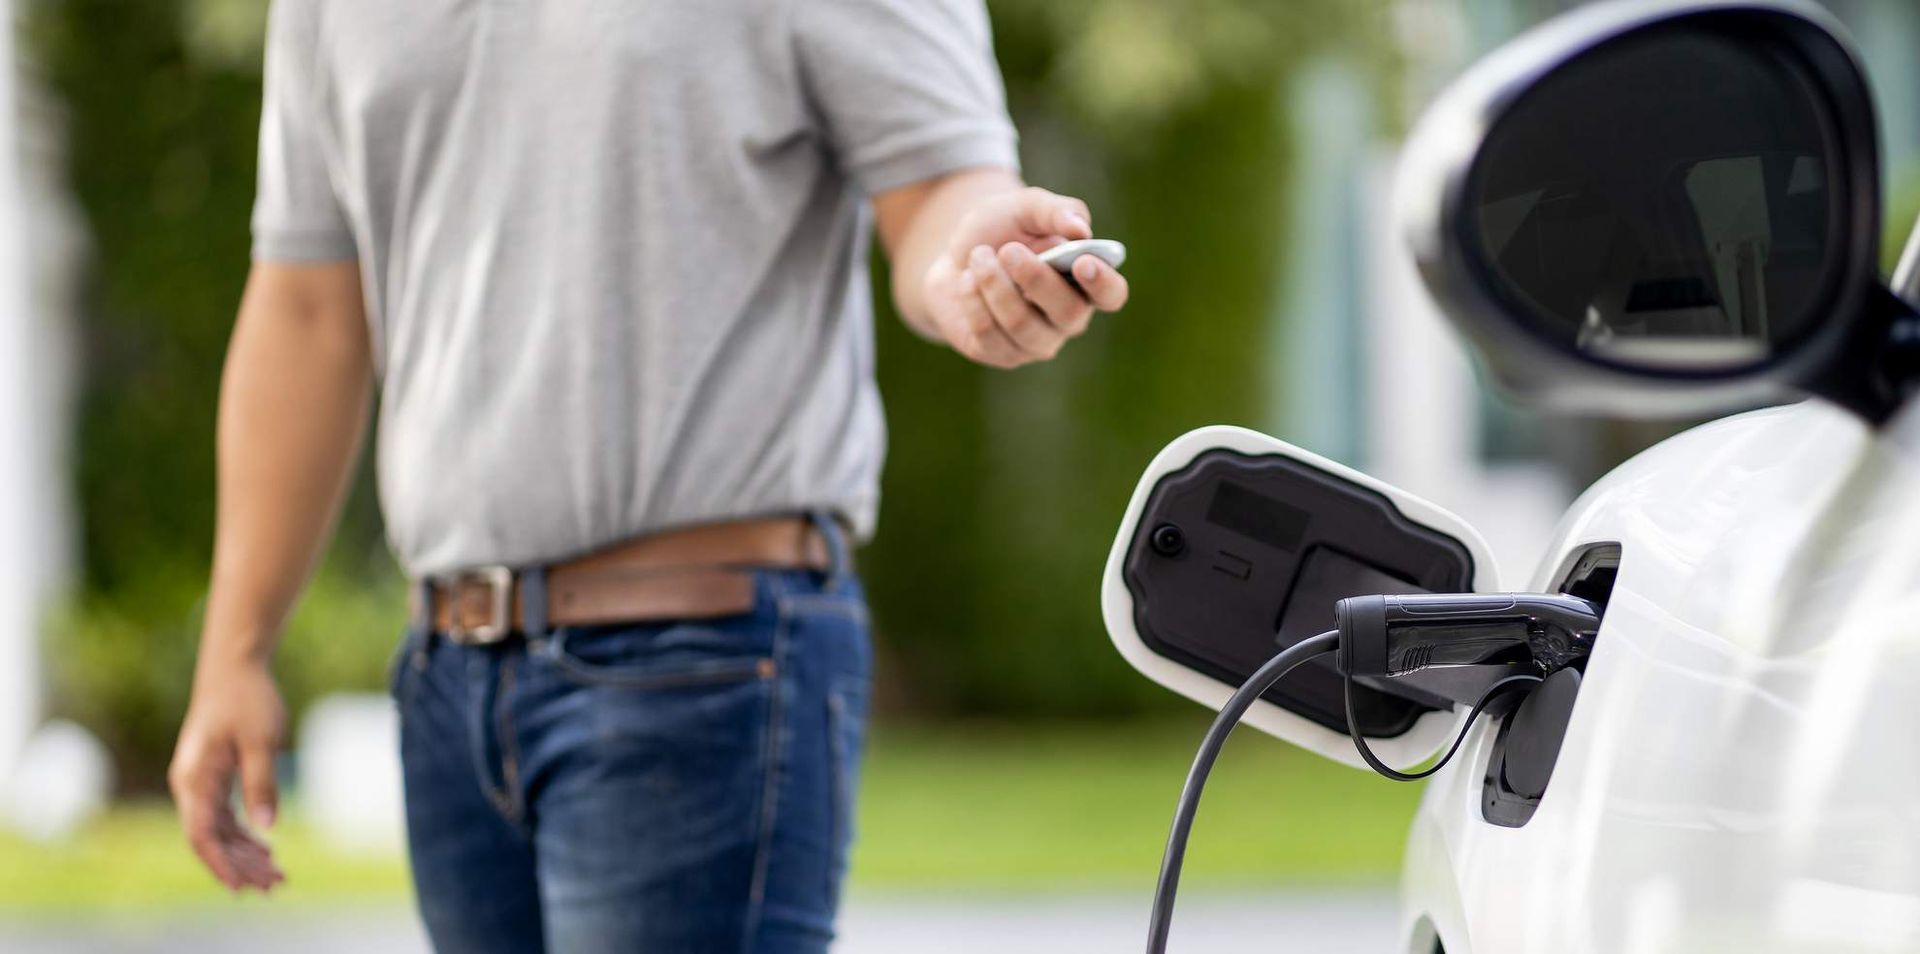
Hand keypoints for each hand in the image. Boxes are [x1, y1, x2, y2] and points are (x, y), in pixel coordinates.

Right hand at [169, 656, 286, 892]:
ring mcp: (200, 783)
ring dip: (244, 854)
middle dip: (241, 866)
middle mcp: (191, 785)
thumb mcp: (261, 740)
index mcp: (195, 779)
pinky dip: (244, 835)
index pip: (202, 834)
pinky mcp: (213, 778)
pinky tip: (266, 849)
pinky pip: (224, 817)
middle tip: (275, 885)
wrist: (234, 667)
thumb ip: (261, 783)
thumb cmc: (247, 699)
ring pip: (219, 831)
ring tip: (276, 875)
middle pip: (212, 839)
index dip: (221, 864)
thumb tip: (266, 826)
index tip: (241, 886)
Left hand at [922, 186, 1128, 368]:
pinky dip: (972, 300)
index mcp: (1085, 281)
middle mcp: (1067, 318)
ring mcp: (1035, 342)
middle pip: (1069, 313)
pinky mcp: (999, 354)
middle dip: (1036, 279)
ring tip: (978, 256)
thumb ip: (1057, 211)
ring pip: (1023, 326)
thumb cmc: (1001, 230)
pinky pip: (987, 335)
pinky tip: (965, 280)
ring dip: (995, 285)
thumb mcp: (1026, 208)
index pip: (1111, 295)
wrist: (952, 254)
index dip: (1103, 283)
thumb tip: (1081, 230)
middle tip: (1007, 250)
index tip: (1083, 262)